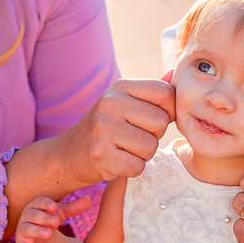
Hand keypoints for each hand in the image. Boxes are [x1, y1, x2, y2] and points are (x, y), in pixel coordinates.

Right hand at [16, 195, 90, 242]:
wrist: (40, 236)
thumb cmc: (49, 219)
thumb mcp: (61, 213)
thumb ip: (74, 207)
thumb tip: (88, 198)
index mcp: (36, 206)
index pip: (38, 202)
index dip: (45, 203)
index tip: (54, 206)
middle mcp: (26, 217)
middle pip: (33, 215)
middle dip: (43, 218)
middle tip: (56, 221)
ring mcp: (23, 231)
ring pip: (27, 229)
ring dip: (37, 231)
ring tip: (49, 234)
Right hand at [57, 78, 174, 185]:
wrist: (69, 154)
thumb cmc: (106, 128)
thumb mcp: (125, 102)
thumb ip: (151, 92)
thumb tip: (174, 73)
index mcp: (120, 87)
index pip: (165, 93)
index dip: (168, 110)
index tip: (152, 119)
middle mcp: (110, 104)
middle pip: (161, 122)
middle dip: (154, 135)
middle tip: (133, 137)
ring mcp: (104, 129)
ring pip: (151, 147)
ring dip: (143, 154)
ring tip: (125, 149)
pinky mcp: (101, 155)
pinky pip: (137, 166)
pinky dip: (132, 169)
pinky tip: (117, 161)